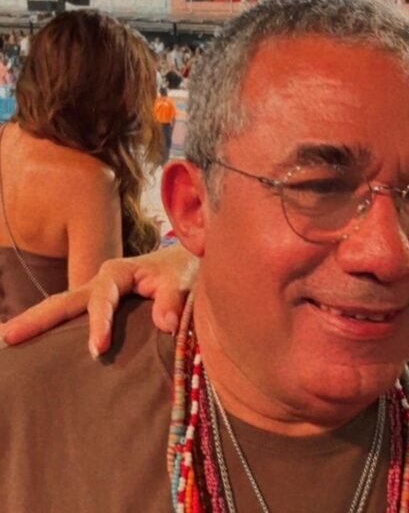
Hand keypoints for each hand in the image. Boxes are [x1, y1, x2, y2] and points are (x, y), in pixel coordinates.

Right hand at [0, 244, 197, 357]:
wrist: (187, 261)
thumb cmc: (184, 270)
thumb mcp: (182, 281)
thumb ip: (173, 300)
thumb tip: (166, 324)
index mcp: (118, 273)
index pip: (101, 300)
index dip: (98, 324)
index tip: (97, 350)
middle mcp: (101, 281)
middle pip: (63, 301)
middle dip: (37, 319)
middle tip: (9, 336)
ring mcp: (98, 293)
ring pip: (63, 308)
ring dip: (37, 322)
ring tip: (7, 339)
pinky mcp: (102, 305)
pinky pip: (74, 316)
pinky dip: (54, 328)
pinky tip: (37, 345)